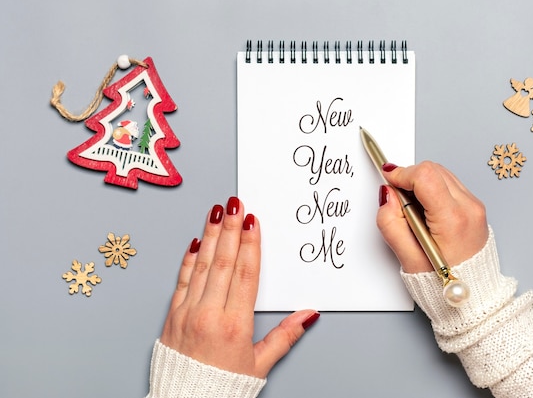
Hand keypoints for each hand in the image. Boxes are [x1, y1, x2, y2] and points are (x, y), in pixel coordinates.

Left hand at [159, 196, 318, 377]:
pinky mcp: (171, 317)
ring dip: (210, 236)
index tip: (253, 222)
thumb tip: (308, 315)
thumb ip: (285, 336)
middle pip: (224, 263)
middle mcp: (209, 314)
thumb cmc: (221, 388)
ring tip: (216, 212)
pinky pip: (181, 281)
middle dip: (231, 229)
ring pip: (201, 266)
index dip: (250, 244)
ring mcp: (187, 313)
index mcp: (235, 325)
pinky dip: (189, 260)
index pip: (245, 274)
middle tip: (236, 204)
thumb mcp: (260, 364)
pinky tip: (196, 242)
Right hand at [376, 162, 487, 273]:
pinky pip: (449, 183)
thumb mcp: (408, 258)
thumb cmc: (443, 279)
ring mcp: (475, 205)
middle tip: (399, 201)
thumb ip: (391, 224)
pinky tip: (426, 210)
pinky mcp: (475, 206)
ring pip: (441, 173)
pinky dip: (433, 189)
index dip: (402, 174)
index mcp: (452, 220)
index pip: (425, 176)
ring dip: (421, 183)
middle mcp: (469, 208)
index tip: (389, 179)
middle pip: (433, 170)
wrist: (473, 291)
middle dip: (410, 178)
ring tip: (414, 210)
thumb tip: (387, 195)